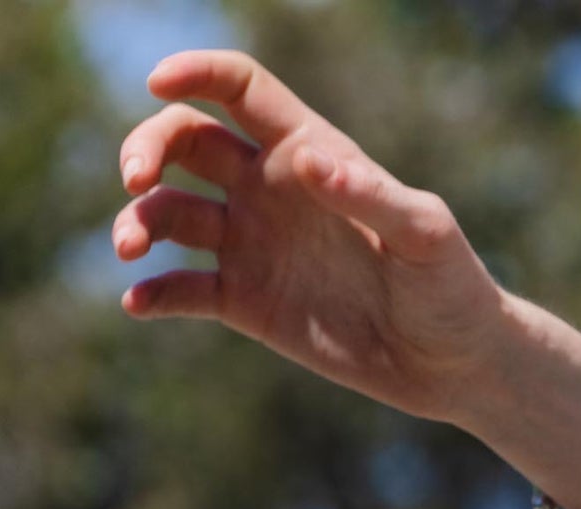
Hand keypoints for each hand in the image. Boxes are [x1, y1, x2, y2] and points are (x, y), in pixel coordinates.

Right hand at [112, 50, 507, 421]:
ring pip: (172, 214)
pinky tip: (137, 303)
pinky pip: (185, 291)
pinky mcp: (248, 303)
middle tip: (134, 181)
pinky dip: (154, 295)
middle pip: (186, 142)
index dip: (195, 74)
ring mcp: (254, 246)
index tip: (157, 81)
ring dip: (138, 221)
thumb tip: (309, 160)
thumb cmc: (450, 286)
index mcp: (309, 151)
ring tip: (130, 248)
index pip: (239, 91)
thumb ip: (369, 193)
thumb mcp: (423, 234)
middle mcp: (270, 190)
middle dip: (147, 149)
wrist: (450, 363)